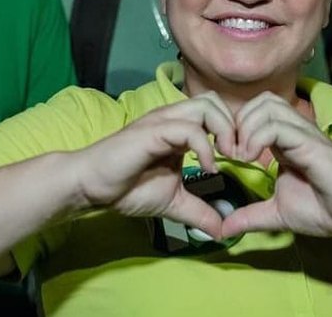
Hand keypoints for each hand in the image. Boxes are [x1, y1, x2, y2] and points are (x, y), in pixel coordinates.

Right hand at [74, 92, 237, 239]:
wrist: (90, 186)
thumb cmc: (126, 188)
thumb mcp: (172, 202)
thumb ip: (198, 211)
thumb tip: (221, 230)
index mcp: (178, 128)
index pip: (216, 112)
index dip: (234, 132)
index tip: (241, 161)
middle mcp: (172, 118)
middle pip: (215, 101)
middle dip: (234, 127)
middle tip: (238, 157)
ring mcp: (162, 122)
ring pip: (206, 106)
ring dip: (224, 131)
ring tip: (225, 159)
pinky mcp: (152, 132)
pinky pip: (189, 129)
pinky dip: (205, 147)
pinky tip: (207, 169)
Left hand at [221, 92, 331, 241]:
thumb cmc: (325, 208)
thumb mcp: (277, 213)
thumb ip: (250, 216)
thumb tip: (224, 229)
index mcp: (284, 141)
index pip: (255, 112)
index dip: (235, 128)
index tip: (225, 156)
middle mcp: (294, 131)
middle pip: (259, 101)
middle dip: (237, 123)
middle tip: (230, 153)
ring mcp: (303, 133)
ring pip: (267, 105)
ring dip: (246, 128)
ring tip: (242, 156)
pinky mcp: (311, 142)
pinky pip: (277, 125)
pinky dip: (256, 137)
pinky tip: (252, 159)